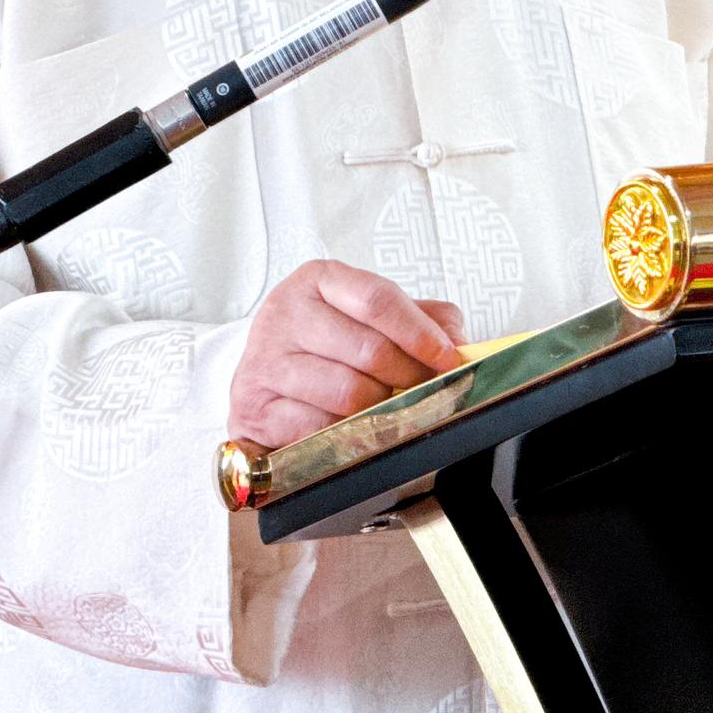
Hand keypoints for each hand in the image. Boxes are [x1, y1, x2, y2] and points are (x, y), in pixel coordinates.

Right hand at [227, 260, 465, 448]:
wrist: (264, 374)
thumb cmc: (326, 342)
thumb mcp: (371, 316)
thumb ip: (422, 319)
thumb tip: (459, 342)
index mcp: (319, 280)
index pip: (378, 300)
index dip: (420, 333)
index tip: (448, 358)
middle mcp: (286, 313)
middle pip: (368, 349)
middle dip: (409, 376)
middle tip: (424, 389)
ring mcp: (266, 359)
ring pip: (347, 392)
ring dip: (379, 407)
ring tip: (386, 405)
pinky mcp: (253, 405)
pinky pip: (319, 427)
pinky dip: (345, 432)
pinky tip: (351, 425)